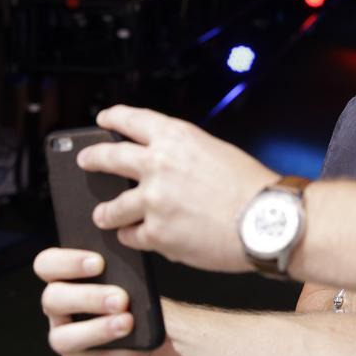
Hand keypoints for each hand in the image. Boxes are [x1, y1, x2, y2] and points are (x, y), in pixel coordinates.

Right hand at [34, 248, 151, 355]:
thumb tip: (130, 248)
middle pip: (53, 299)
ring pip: (62, 337)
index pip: (47, 264)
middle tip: (121, 299)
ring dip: (97, 330)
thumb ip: (126, 262)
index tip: (99, 262)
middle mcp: (60, 306)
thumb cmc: (142, 294)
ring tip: (127, 324)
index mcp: (66, 276)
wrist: (158, 329)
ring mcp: (66, 336)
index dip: (67, 261)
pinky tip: (136, 350)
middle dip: (88, 298)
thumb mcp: (137, 274)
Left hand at [78, 105, 280, 271]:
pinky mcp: (155, 233)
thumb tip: (164, 166)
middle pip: (107, 158)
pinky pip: (130, 236)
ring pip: (111, 207)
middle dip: (92, 159)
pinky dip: (134, 237)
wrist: (268, 222)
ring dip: (107, 213)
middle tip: (87, 162)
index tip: (103, 120)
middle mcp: (158, 164)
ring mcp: (153, 200)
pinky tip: (142, 237)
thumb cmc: (254, 189)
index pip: (130, 120)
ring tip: (105, 216)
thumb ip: (185, 155)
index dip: (113, 118)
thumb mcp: (217, 153)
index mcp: (176, 138)